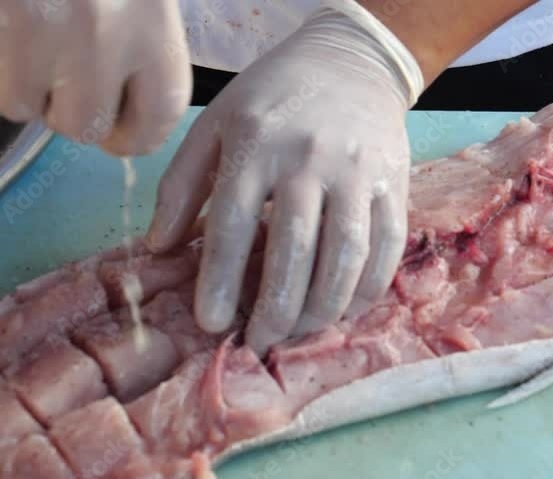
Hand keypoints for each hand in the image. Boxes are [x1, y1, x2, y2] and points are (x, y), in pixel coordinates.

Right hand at [0, 0, 191, 155]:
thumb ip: (139, 32)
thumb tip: (129, 99)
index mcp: (149, 18)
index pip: (160, 115)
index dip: (135, 133)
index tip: (116, 131)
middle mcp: (98, 34)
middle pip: (80, 125)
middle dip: (61, 105)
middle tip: (50, 63)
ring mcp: (29, 32)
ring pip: (17, 104)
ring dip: (11, 73)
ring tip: (12, 19)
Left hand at [146, 2, 422, 351]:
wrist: (350, 62)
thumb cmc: (271, 98)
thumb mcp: (214, 126)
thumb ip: (182, 186)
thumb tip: (157, 248)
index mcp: (257, 144)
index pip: (235, 224)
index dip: (222, 281)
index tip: (212, 323)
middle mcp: (310, 159)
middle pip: (296, 249)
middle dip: (276, 309)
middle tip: (258, 342)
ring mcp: (358, 172)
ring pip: (346, 255)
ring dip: (322, 307)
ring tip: (298, 335)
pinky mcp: (394, 182)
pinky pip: (386, 246)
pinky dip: (367, 288)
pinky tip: (344, 311)